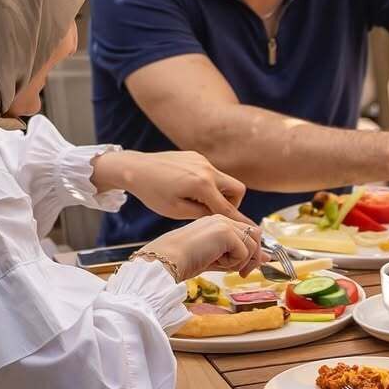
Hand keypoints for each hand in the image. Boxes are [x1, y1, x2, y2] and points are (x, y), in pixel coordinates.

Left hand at [96, 149, 248, 222]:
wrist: (135, 168)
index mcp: (202, 185)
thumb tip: (220, 219)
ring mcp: (202, 160)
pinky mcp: (196, 156)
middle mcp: (207, 170)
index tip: (252, 232)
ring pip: (224, 180)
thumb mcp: (176, 210)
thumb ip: (202, 214)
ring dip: (218, 193)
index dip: (241, 222)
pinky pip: (211, 172)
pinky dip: (207, 183)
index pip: (228, 209)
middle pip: (237, 190)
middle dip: (232, 203)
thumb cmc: (152, 192)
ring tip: (196, 201)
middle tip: (213, 211)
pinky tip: (186, 188)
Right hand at [141, 216, 265, 280]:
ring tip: (221, 266)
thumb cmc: (184, 261)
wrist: (166, 261)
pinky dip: (233, 263)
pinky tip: (215, 262)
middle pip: (255, 236)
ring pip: (252, 245)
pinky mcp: (224, 232)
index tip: (245, 268)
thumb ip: (239, 256)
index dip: (252, 251)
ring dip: (241, 262)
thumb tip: (264, 258)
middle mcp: (222, 219)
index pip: (247, 232)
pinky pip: (243, 252)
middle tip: (241, 274)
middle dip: (252, 258)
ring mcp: (223, 223)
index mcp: (217, 222)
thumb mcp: (216, 259)